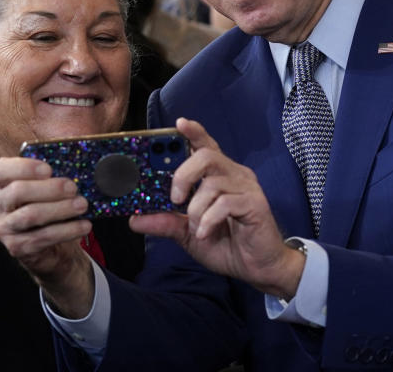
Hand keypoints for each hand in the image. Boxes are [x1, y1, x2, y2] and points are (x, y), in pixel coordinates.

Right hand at [0, 157, 95, 317]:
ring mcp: (3, 228)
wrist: (48, 242)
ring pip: (30, 215)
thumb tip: (70, 148)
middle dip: (49, 189)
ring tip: (82, 205)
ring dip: (60, 209)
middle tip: (73, 188)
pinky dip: (66, 231)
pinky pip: (41, 238)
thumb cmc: (47, 203)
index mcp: (0, 183)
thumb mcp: (46, 183)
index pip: (1, 170)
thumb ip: (52, 167)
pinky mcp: (16, 247)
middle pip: (18, 192)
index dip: (24, 167)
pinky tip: (83, 226)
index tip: (49, 169)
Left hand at [130, 118, 305, 298]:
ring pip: (213, 183)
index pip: (206, 145)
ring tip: (196, 227)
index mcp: (219, 175)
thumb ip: (166, 222)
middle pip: (207, 156)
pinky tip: (206, 232)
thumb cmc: (227, 245)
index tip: (178, 123)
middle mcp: (235, 175)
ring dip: (196, 208)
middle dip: (184, 175)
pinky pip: (226, 203)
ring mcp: (247, 188)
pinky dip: (209, 220)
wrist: (258, 268)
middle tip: (175, 199)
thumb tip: (134, 219)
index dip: (194, 132)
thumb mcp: (188, 233)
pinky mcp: (255, 204)